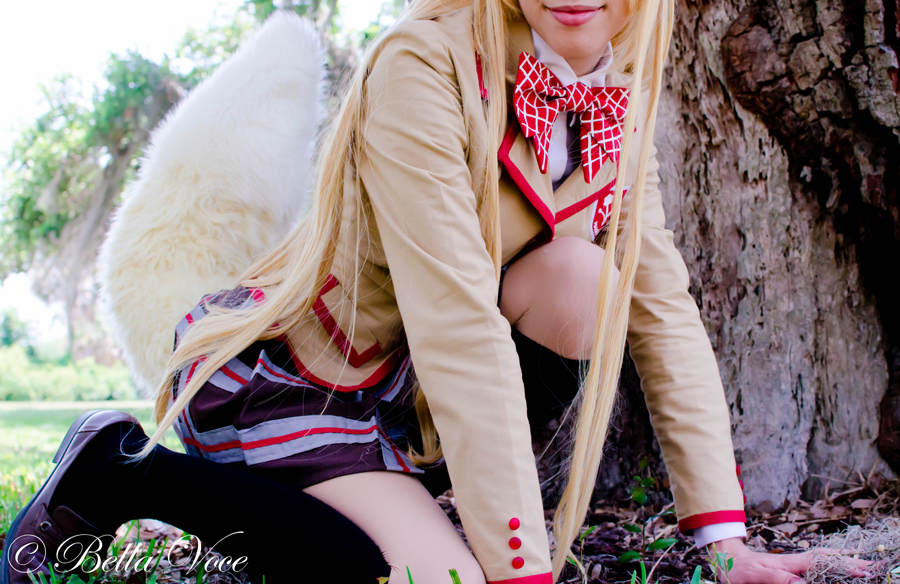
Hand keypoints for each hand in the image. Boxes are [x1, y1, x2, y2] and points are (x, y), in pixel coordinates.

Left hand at [707, 537, 872, 583]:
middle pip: (824, 560)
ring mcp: (790, 565)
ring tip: (860, 567)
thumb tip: (800, 583)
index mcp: (786, 563)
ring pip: (819, 562)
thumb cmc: (738, 570)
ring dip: (839, 564)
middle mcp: (791, 562)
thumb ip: (775, 578)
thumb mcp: (753, 575)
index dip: (839, 566)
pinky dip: (827, 566)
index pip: (817, 562)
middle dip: (846, 563)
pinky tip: (835, 570)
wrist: (725, 560)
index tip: (860, 569)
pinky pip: (811, 566)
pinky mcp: (787, 570)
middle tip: (869, 567)